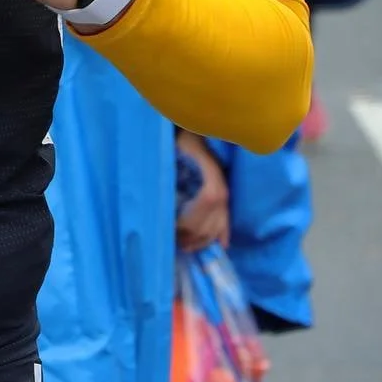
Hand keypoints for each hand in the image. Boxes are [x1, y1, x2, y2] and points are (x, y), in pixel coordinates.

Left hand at [175, 132, 230, 251]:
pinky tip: (220, 246)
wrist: (198, 135)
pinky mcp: (226, 199)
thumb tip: (155, 195)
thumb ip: (168, 172)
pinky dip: (222, 235)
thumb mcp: (173, 152)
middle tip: (172, 242)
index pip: (204, 205)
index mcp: (211, 179)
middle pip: (210, 224)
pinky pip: (226, 222)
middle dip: (191, 237)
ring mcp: (226, 197)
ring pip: (217, 228)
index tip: (170, 228)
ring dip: (201, 240)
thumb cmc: (183, 143)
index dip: (189, 221)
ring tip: (184, 246)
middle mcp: (222, 192)